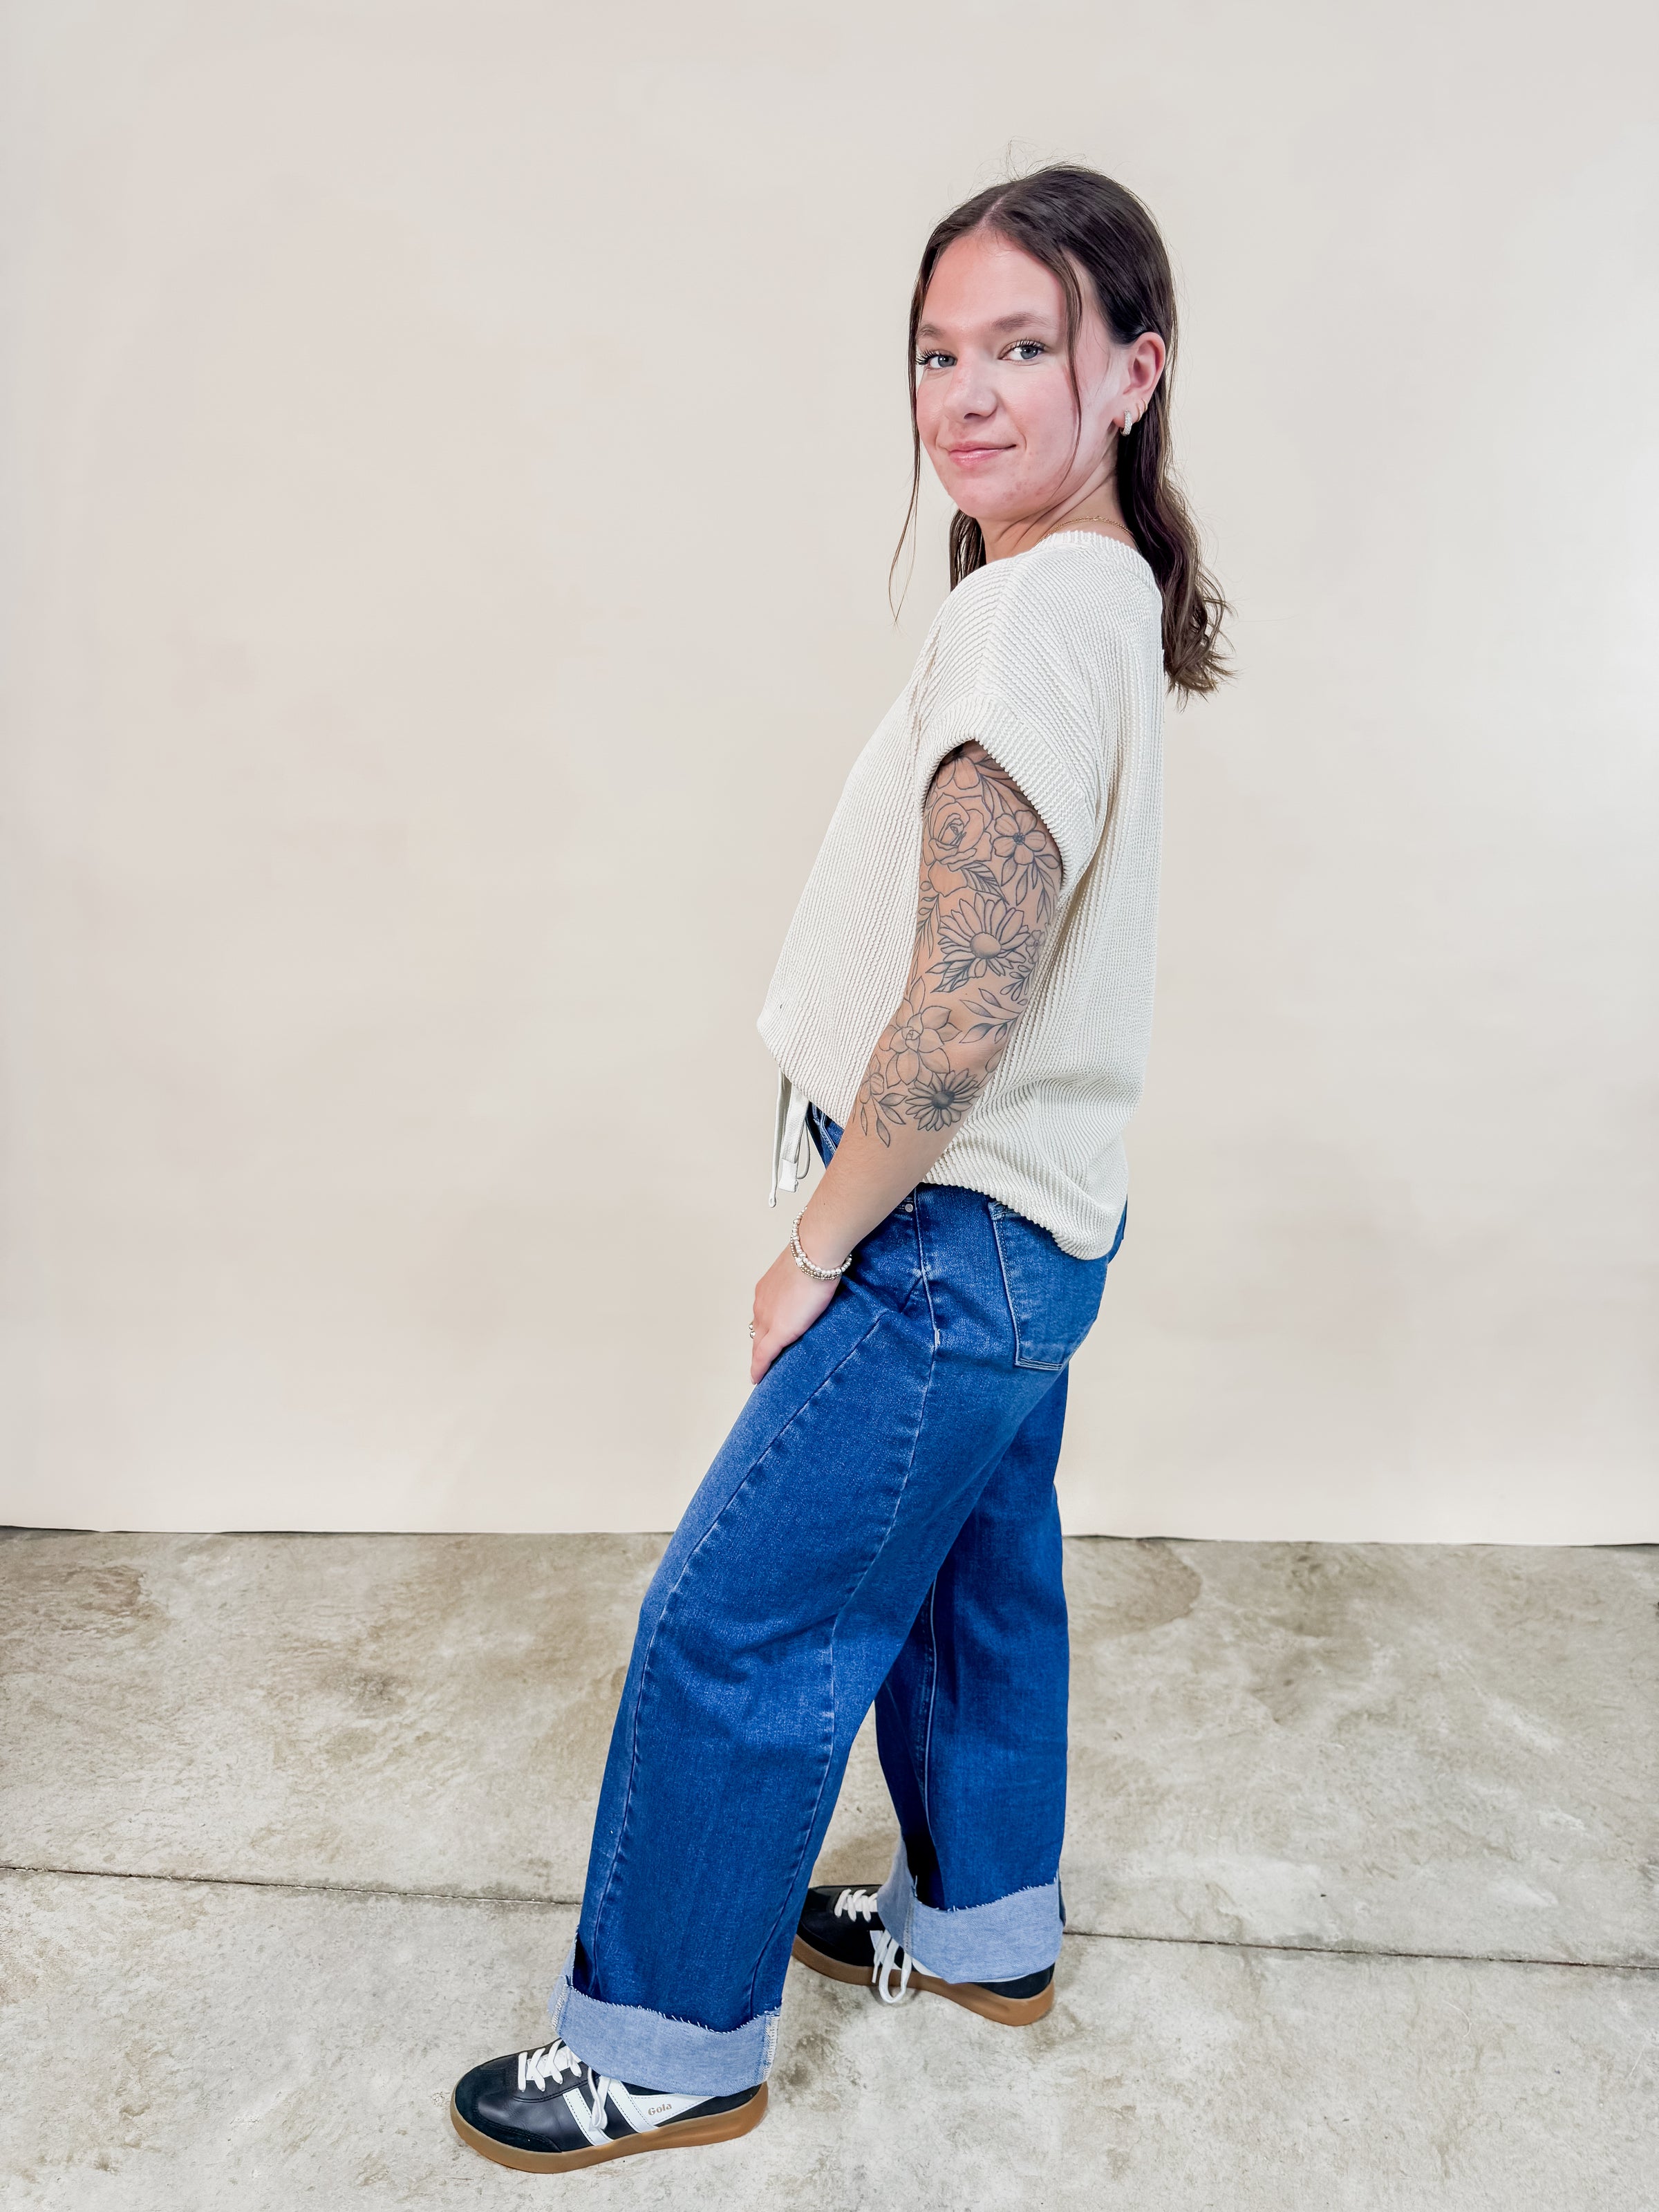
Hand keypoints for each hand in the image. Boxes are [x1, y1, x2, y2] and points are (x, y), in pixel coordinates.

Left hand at [749, 1244, 839, 1383]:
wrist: (814, 1254)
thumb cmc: (814, 1256)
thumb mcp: (804, 1271)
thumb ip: (803, 1282)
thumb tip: (815, 1283)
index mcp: (767, 1290)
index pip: (762, 1316)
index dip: (763, 1330)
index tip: (764, 1340)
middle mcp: (761, 1304)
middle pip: (756, 1331)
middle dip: (759, 1345)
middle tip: (764, 1359)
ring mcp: (767, 1318)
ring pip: (758, 1343)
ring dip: (761, 1355)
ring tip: (766, 1369)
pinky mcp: (778, 1331)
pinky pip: (763, 1355)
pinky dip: (759, 1368)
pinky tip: (757, 1378)